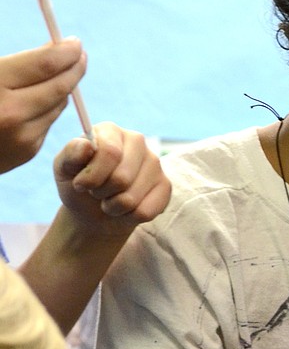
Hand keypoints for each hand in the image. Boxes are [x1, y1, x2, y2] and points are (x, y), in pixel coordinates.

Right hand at [0, 40, 85, 174]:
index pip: (45, 64)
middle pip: (60, 86)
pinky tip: (34, 101)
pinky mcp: (27, 150)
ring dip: (62, 87)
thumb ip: (20, 62)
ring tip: (57, 73)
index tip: (74, 42)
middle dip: (75, 67)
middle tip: (79, 53)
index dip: (66, 51)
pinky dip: (47, 107)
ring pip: (58, 104)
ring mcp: (21, 136)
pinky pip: (48, 121)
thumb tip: (58, 48)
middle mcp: (10, 114)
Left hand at [53, 123, 170, 238]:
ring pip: (132, 198)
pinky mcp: (165, 186)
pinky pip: (145, 211)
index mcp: (111, 131)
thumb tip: (86, 145)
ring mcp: (154, 163)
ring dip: (114, 207)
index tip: (80, 184)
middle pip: (122, 177)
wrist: (93, 212)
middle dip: (102, 193)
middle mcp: (137, 141)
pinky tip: (126, 209)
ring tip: (109, 200)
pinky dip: (129, 217)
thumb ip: (70, 154)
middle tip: (97, 192)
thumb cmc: (78, 185)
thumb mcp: (63, 169)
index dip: (92, 176)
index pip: (110, 153)